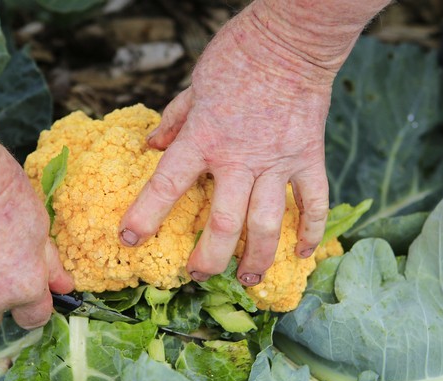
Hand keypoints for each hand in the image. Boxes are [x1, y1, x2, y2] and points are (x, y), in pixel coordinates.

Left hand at [118, 1, 362, 286]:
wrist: (291, 38)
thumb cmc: (239, 55)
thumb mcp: (194, 85)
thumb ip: (174, 120)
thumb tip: (152, 146)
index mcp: (204, 139)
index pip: (167, 186)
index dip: (145, 216)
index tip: (130, 240)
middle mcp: (239, 159)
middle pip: (223, 223)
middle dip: (209, 257)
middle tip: (197, 276)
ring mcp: (277, 162)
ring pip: (266, 223)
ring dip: (256, 257)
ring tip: (247, 279)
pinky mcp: (308, 158)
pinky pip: (312, 202)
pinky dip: (309, 231)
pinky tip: (302, 254)